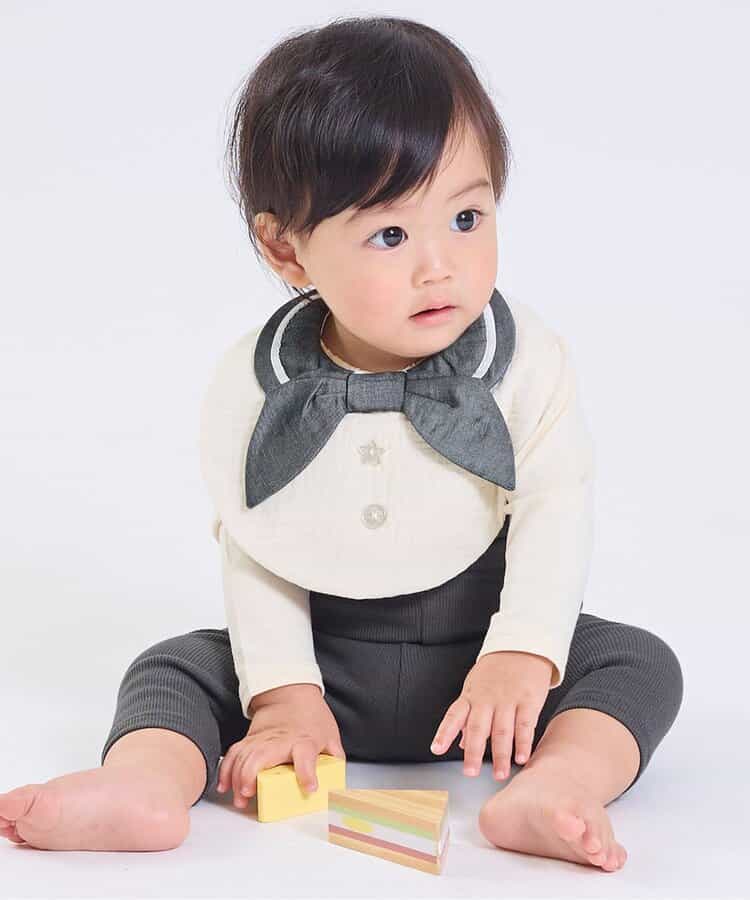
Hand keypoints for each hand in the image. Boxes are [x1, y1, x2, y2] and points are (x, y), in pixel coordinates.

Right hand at [216, 684, 345, 805]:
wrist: (292, 693)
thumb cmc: (312, 717)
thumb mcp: (330, 736)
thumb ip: (334, 760)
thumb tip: (338, 783)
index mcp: (305, 741)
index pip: (307, 755)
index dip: (308, 772)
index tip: (310, 788)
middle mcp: (281, 739)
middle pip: (262, 755)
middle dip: (251, 775)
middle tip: (249, 794)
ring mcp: (263, 738)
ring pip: (244, 755)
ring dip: (237, 777)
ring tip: (239, 797)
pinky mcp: (250, 739)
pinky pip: (234, 753)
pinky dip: (226, 769)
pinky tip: (225, 785)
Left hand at [430, 651, 552, 779]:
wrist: (522, 646)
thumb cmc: (497, 671)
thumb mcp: (476, 688)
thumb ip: (468, 716)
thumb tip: (460, 743)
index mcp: (471, 696)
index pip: (454, 715)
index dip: (444, 733)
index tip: (436, 749)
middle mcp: (487, 699)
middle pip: (478, 727)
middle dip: (473, 752)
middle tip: (470, 772)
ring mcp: (508, 699)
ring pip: (502, 730)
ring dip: (500, 755)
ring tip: (499, 774)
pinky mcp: (528, 700)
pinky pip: (525, 725)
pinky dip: (523, 743)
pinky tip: (521, 758)